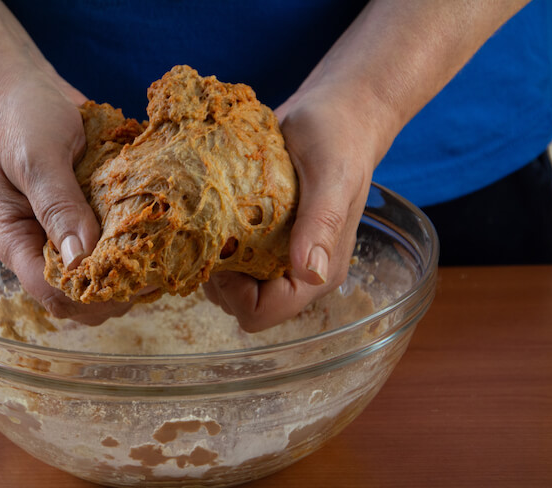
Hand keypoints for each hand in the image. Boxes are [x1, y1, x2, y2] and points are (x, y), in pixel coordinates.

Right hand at [0, 69, 133, 324]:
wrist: (24, 88)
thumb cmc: (21, 118)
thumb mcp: (36, 158)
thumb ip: (58, 206)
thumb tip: (81, 258)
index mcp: (16, 243)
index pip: (54, 293)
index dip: (94, 295)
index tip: (135, 275)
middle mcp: (41, 249)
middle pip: (81, 298)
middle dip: (118, 291)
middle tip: (157, 267)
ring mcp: (66, 238)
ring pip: (100, 280)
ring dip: (131, 273)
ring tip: (161, 254)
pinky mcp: (88, 223)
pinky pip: (112, 251)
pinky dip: (134, 251)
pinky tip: (158, 237)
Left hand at [204, 92, 374, 331]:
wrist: (334, 111)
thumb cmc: (340, 140)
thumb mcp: (333, 178)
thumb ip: (322, 225)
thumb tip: (311, 273)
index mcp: (317, 273)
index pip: (264, 312)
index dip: (235, 292)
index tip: (225, 248)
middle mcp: (294, 271)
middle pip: (238, 303)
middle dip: (218, 275)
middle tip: (214, 227)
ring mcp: (273, 255)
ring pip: (225, 283)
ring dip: (210, 256)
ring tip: (212, 215)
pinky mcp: (257, 236)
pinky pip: (224, 256)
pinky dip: (211, 238)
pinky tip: (212, 208)